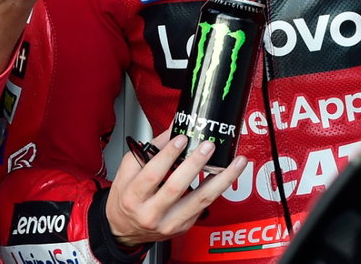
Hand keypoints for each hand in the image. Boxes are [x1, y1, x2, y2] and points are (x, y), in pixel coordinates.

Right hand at [104, 132, 248, 247]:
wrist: (124, 230)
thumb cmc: (126, 198)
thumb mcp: (129, 171)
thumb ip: (151, 150)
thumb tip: (174, 129)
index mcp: (133, 196)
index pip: (152, 174)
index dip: (168, 155)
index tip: (182, 138)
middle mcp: (151, 213)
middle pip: (176, 188)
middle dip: (195, 164)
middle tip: (208, 146)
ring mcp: (169, 223)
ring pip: (199, 200)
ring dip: (222, 180)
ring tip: (236, 163)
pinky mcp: (183, 227)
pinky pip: (202, 206)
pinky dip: (217, 189)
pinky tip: (228, 176)